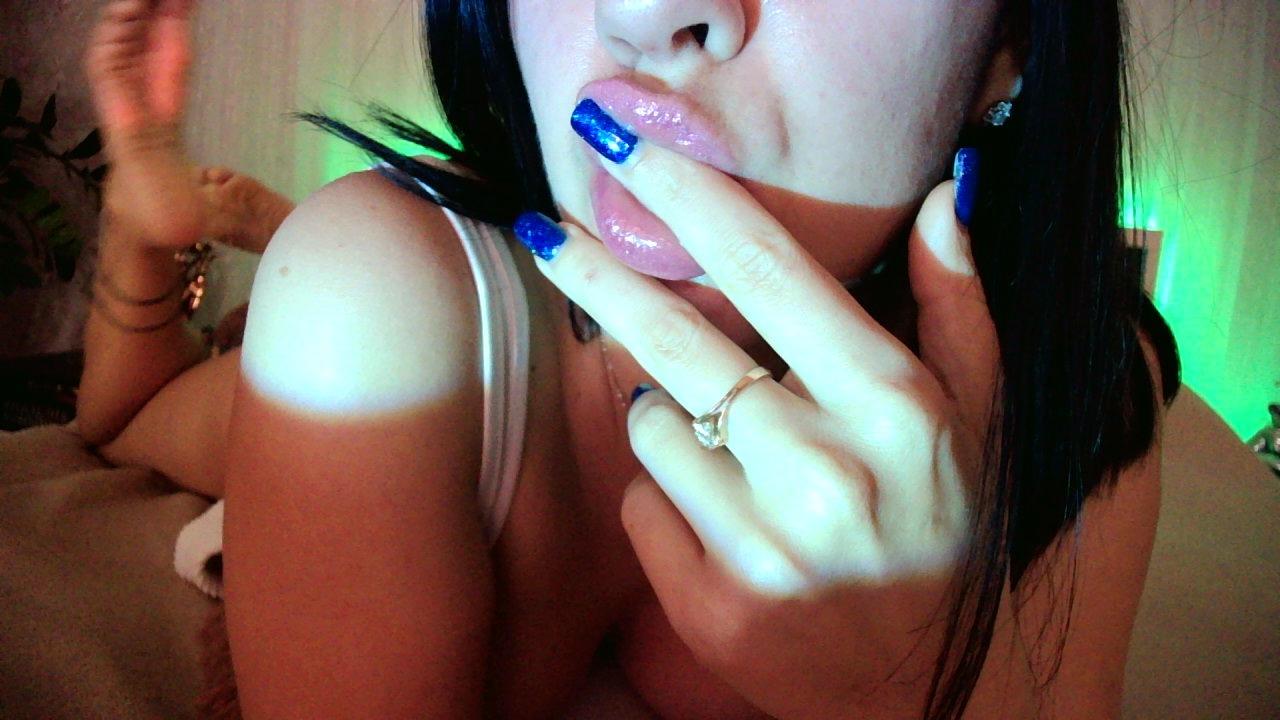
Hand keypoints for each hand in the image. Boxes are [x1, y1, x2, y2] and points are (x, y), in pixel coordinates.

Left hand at [524, 120, 997, 717]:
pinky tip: (725, 521)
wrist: (935, 696)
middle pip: (673, 339)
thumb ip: (959, 306)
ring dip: (673, 418)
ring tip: (738, 451)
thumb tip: (943, 197)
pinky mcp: (714, 608)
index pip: (769, 270)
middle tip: (548, 233)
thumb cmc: (954, 537)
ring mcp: (763, 546)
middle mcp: (823, 470)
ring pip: (650, 426)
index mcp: (891, 408)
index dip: (689, 194)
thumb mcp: (984, 421)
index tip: (621, 149)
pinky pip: (641, 509)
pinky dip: (667, 501)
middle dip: (598, 275)